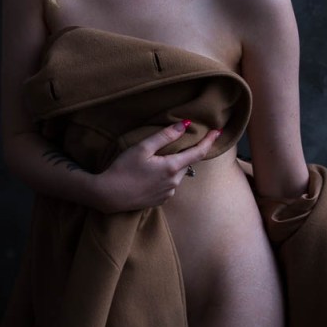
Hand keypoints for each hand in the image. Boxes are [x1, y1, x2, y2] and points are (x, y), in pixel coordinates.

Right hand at [93, 120, 221, 213]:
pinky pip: (168, 184)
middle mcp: (174, 182)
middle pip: (185, 163)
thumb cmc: (123, 169)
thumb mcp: (142, 148)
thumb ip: (165, 136)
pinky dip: (164, 177)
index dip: (209, 141)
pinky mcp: (160, 201)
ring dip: (172, 166)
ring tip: (153, 161)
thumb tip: (184, 125)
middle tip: (171, 145)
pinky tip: (148, 175)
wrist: (108, 196)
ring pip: (176, 174)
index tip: (218, 132)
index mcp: (172, 168)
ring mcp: (167, 193)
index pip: (198, 153)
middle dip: (183, 153)